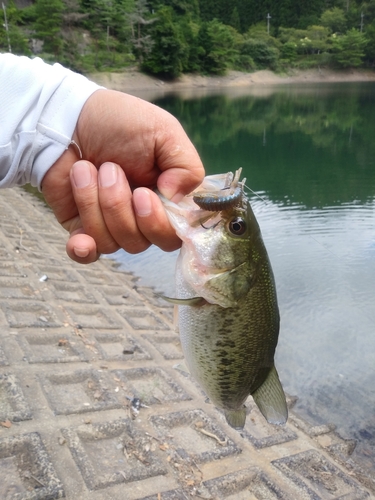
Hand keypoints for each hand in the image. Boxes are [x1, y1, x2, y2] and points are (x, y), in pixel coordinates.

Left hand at [41, 89, 203, 263]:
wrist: (68, 117)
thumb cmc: (120, 121)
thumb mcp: (165, 132)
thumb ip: (187, 167)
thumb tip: (176, 199)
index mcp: (167, 199)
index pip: (175, 234)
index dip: (159, 224)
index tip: (142, 194)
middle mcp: (142, 217)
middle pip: (141, 242)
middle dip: (120, 206)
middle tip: (109, 169)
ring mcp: (112, 224)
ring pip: (112, 243)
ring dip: (95, 203)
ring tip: (86, 169)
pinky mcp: (82, 227)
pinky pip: (87, 253)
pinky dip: (84, 249)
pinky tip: (80, 238)